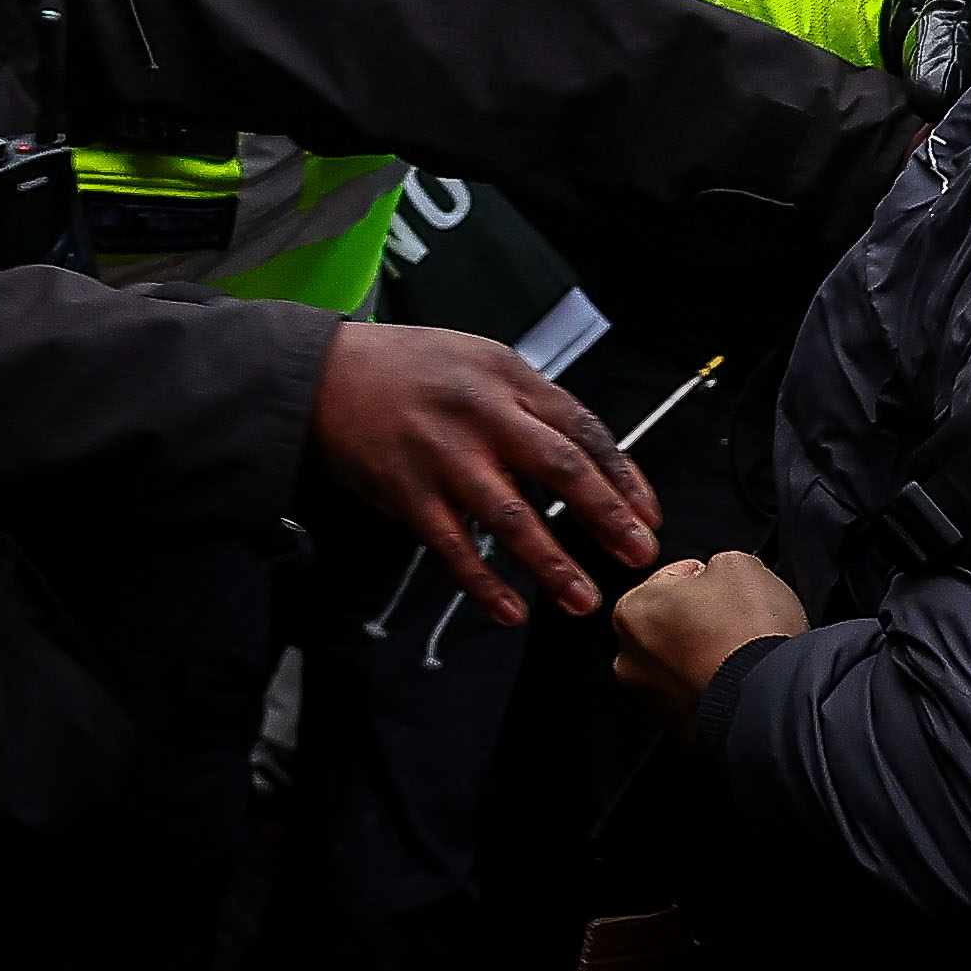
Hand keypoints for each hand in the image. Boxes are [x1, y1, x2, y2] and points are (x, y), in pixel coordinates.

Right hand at [309, 320, 658, 624]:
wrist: (322, 374)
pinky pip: (452, 546)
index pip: (581, 428)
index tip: (649, 515)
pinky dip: (482, 582)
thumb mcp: (478, 361)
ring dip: (551, 563)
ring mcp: (442, 454)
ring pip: (509, 516)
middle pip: (559, 468)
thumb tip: (584, 459)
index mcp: (508, 377)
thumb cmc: (406, 369)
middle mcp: (481, 413)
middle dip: (606, 516)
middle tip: (638, 554)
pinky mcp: (406, 490)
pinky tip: (508, 610)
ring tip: (582, 599)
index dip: (622, 475)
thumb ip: (527, 403)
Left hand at [611, 550, 812, 724]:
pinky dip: (717, 689)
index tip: (728, 590)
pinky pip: (699, 697)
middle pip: (673, 625)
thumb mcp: (739, 565)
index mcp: (631, 611)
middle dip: (704, 621)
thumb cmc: (750, 637)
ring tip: (745, 655)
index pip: (671, 580)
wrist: (772, 706)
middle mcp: (629, 659)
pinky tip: (743, 682)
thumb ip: (716, 564)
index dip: (707, 580)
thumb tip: (717, 575)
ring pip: (684, 664)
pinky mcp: (679, 730)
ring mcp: (652, 700)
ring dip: (710, 656)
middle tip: (739, 623)